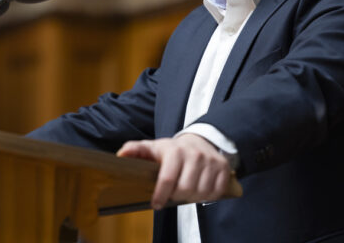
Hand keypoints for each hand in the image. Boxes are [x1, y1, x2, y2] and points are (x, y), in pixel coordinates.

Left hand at [116, 134, 231, 209]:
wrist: (200, 140)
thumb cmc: (172, 150)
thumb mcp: (153, 148)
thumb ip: (136, 150)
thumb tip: (120, 154)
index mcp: (174, 151)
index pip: (167, 178)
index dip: (160, 195)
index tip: (156, 203)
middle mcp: (194, 154)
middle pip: (185, 189)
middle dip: (177, 196)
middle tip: (173, 194)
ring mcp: (210, 161)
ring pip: (201, 192)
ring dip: (192, 197)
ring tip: (186, 191)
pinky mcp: (223, 167)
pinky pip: (216, 191)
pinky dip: (207, 196)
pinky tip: (200, 190)